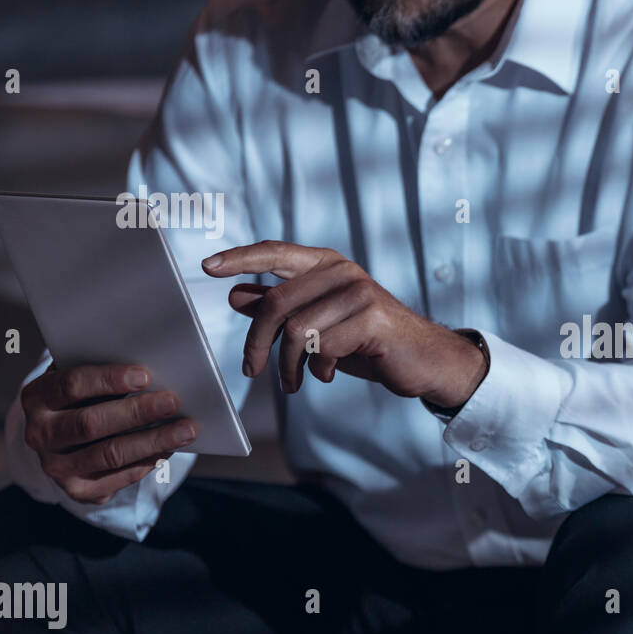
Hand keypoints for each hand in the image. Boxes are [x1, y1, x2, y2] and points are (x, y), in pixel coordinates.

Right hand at [20, 364, 196, 503]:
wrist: (67, 439)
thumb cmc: (85, 398)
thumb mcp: (85, 381)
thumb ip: (107, 376)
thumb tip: (155, 373)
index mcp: (37, 397)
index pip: (71, 385)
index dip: (109, 380)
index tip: (145, 376)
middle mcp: (40, 434)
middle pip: (90, 424)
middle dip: (136, 412)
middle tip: (172, 402)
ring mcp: (56, 466)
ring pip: (109, 454)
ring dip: (152, 441)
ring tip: (186, 430)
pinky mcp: (78, 490)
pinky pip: (119, 478)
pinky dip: (149, 462)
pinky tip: (170, 449)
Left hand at [201, 242, 487, 406]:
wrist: (425, 361)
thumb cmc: (370, 342)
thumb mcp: (320, 325)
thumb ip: (283, 308)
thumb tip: (236, 294)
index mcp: (327, 265)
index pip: (275, 252)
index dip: (240, 258)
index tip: (207, 268)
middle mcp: (342, 272)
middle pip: (276, 303)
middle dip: (257, 344)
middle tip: (253, 371)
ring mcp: (360, 292)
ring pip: (296, 331)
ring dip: (289, 365)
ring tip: (296, 381)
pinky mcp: (373, 319)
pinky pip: (322, 347)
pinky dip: (318, 369)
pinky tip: (328, 374)